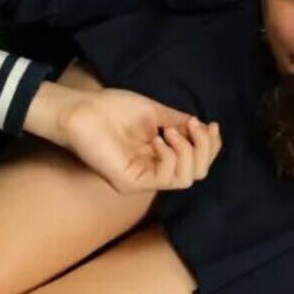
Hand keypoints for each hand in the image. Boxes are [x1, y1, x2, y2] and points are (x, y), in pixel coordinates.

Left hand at [26, 81, 222, 193]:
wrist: (81, 110)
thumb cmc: (112, 109)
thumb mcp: (156, 114)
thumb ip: (179, 123)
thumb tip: (203, 127)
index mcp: (158, 158)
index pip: (197, 163)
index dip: (211, 145)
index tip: (210, 123)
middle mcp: (153, 172)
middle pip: (198, 172)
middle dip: (205, 146)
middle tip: (194, 125)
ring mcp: (142, 180)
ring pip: (188, 178)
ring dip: (189, 150)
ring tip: (172, 131)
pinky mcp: (131, 183)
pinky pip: (167, 178)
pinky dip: (171, 156)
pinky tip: (158, 139)